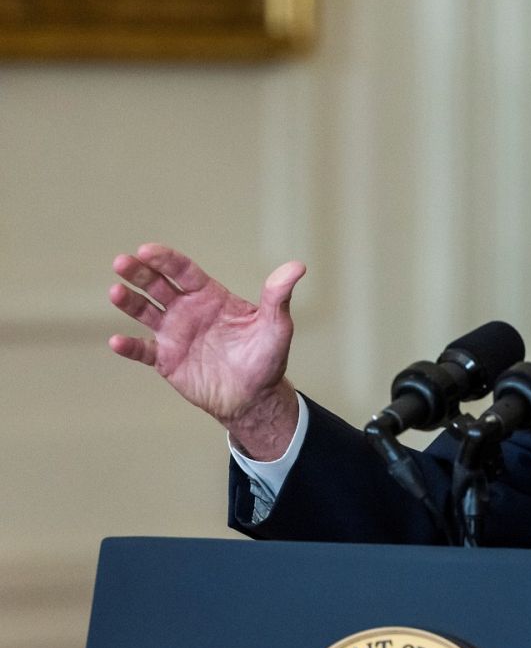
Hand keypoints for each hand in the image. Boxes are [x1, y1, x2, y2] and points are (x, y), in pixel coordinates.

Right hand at [108, 243, 304, 458]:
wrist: (254, 397)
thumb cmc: (266, 358)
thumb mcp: (276, 326)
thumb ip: (279, 296)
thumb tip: (297, 267)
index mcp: (210, 296)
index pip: (184, 271)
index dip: (166, 260)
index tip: (147, 250)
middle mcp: (188, 310)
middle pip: (158, 286)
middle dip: (140, 273)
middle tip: (121, 262)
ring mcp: (174, 334)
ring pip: (145, 312)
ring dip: (129, 302)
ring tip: (115, 292)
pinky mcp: (166, 360)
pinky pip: (143, 351)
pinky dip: (129, 347)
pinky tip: (117, 341)